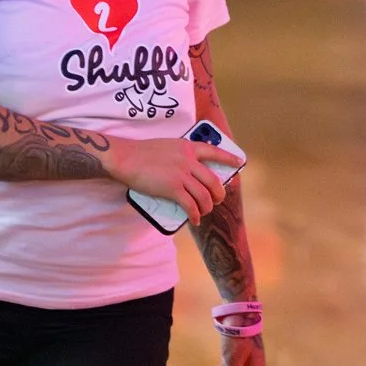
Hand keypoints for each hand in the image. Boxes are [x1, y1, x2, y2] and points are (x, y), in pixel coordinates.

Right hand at [108, 137, 238, 222]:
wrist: (125, 158)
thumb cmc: (141, 153)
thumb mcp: (167, 146)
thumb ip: (180, 155)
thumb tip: (189, 172)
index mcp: (187, 147)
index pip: (214, 151)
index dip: (228, 158)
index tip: (239, 162)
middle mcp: (188, 160)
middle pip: (213, 180)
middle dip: (218, 193)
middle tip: (217, 200)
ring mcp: (181, 174)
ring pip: (204, 195)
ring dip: (207, 207)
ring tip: (204, 212)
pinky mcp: (172, 188)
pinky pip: (190, 205)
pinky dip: (195, 215)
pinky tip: (195, 219)